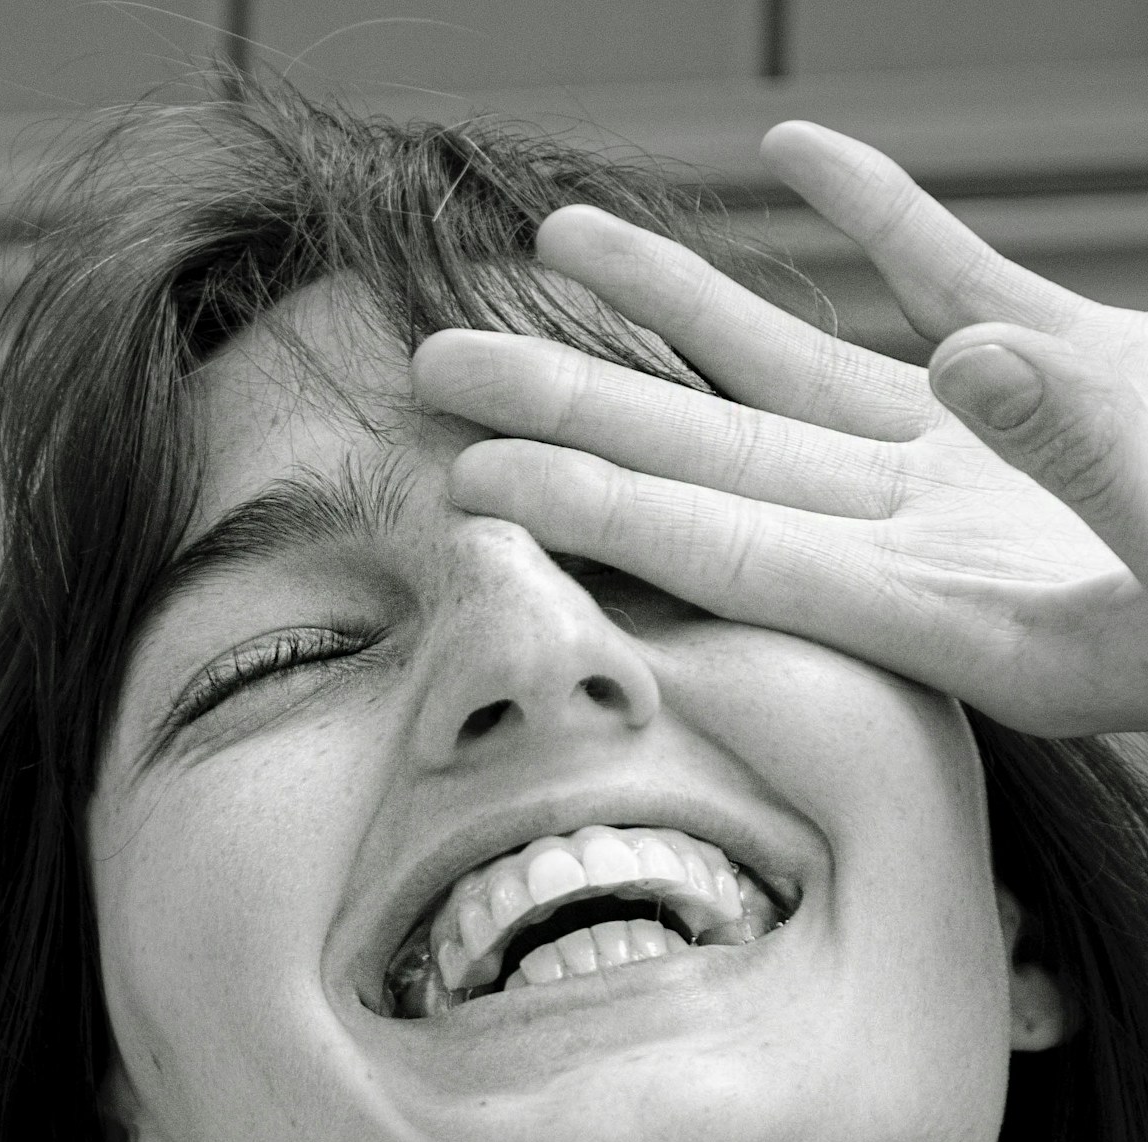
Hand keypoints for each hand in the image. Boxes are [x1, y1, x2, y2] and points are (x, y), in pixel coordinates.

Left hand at [413, 122, 1147, 736]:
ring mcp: (992, 462)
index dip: (597, 507)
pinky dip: (876, 214)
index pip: (733, 555)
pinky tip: (788, 156)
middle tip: (429, 371)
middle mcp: (940, 545)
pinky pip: (948, 280)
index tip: (473, 471)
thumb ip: (1084, 458)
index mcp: (955, 614)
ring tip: (555, 242)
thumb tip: (958, 371)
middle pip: (716, 465)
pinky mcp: (1072, 376)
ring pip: (797, 371)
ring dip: (680, 309)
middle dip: (576, 409)